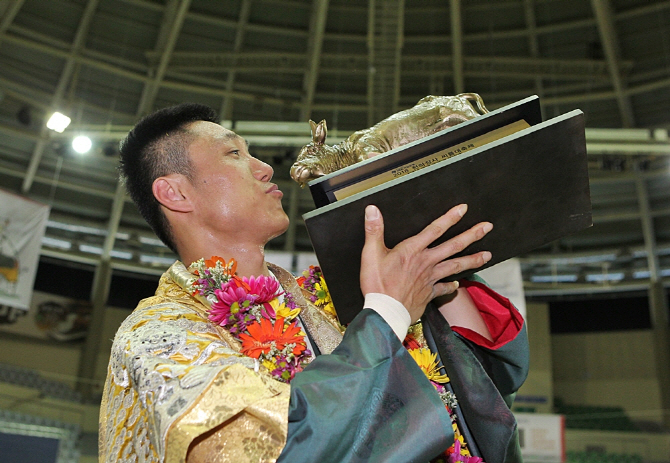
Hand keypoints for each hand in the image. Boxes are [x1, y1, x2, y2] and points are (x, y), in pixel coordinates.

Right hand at [360, 204, 491, 323]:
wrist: (386, 312)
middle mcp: (426, 262)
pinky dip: (452, 286)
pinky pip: (444, 288)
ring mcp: (430, 278)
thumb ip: (374, 230)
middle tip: (487, 227)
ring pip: (456, 266)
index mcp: (412, 250)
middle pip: (453, 246)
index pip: (435, 229)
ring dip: (473, 259)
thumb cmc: (378, 284)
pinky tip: (458, 285)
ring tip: (487, 255)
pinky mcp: (429, 293)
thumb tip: (373, 210)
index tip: (463, 209)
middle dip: (471, 235)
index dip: (450, 218)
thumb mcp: (371, 254)